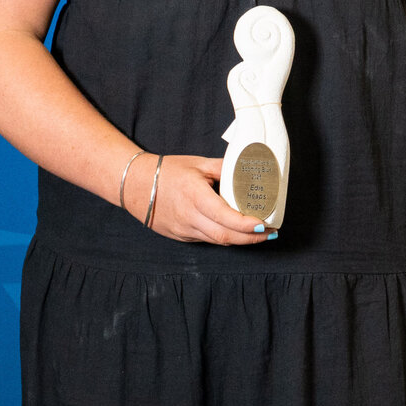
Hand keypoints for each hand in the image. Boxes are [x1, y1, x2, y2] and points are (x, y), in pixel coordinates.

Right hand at [130, 155, 274, 244]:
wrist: (134, 185)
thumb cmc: (166, 171)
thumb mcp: (198, 164)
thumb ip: (224, 168)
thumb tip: (249, 169)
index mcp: (195, 196)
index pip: (225, 217)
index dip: (247, 225)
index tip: (264, 225)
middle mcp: (189, 217)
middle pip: (225, 236)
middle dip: (251, 238)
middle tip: (270, 233)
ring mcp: (183, 229)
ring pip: (217, 241)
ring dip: (240, 240)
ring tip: (260, 235)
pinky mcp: (179, 236)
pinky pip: (207, 240)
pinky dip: (224, 237)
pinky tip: (236, 232)